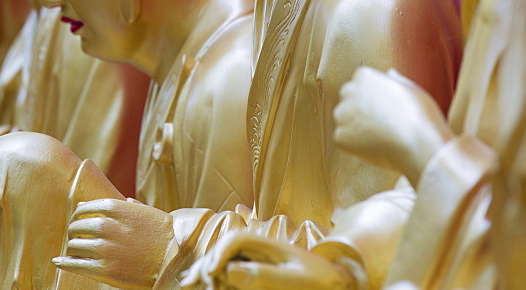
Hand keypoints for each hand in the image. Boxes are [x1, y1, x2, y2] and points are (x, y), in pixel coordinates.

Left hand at [53, 198, 173, 289]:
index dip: (78, 215)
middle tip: (76, 237)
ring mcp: (104, 248)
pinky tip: (59, 261)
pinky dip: (65, 262)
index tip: (78, 221)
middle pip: (76, 226)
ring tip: (75, 251)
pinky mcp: (104, 269)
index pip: (83, 208)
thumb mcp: (145, 212)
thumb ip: (125, 207)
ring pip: (74, 245)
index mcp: (115, 208)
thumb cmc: (162, 233)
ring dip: (72, 248)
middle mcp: (106, 226)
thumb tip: (114, 203)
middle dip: (74, 232)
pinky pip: (76, 264)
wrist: (175, 257)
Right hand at [179, 232, 355, 289]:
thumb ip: (264, 275)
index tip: (212, 274)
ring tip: (189, 285)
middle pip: (224, 249)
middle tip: (193, 284)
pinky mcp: (256, 272)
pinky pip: (231, 272)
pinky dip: (215, 277)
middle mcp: (259, 249)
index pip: (236, 240)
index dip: (219, 254)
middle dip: (207, 265)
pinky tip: (200, 282)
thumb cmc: (319, 281)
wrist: (337, 281)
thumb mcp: (296, 280)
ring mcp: (257, 260)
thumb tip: (232, 271)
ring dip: (206, 271)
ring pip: (224, 261)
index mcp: (269, 244)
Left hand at [334, 67, 453, 185]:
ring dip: (356, 128)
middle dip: (360, 110)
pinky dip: (355, 146)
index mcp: (364, 75)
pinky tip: (375, 147)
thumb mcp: (413, 91)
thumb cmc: (422, 118)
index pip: (359, 84)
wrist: (420, 148)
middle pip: (348, 100)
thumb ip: (396, 80)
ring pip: (345, 121)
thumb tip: (389, 73)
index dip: (374, 98)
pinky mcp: (340, 136)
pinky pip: (344, 140)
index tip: (387, 108)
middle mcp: (348, 91)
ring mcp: (342, 114)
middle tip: (383, 124)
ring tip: (381, 136)